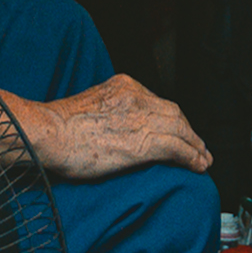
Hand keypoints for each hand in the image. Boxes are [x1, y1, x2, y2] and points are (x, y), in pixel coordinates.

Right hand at [36, 71, 211, 185]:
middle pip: (174, 114)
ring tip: (203, 160)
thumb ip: (108, 114)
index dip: (171, 120)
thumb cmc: (56, 128)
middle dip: (189, 132)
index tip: (177, 132)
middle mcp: (137, 97)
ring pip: (181, 130)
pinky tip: (198, 166)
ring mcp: (142, 118)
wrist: (48, 133)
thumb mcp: (88, 108)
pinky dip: (191, 157)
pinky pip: (177, 148)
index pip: (157, 102)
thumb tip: (115, 131)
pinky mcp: (143, 142)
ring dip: (195, 146)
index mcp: (123, 86)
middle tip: (199, 147)